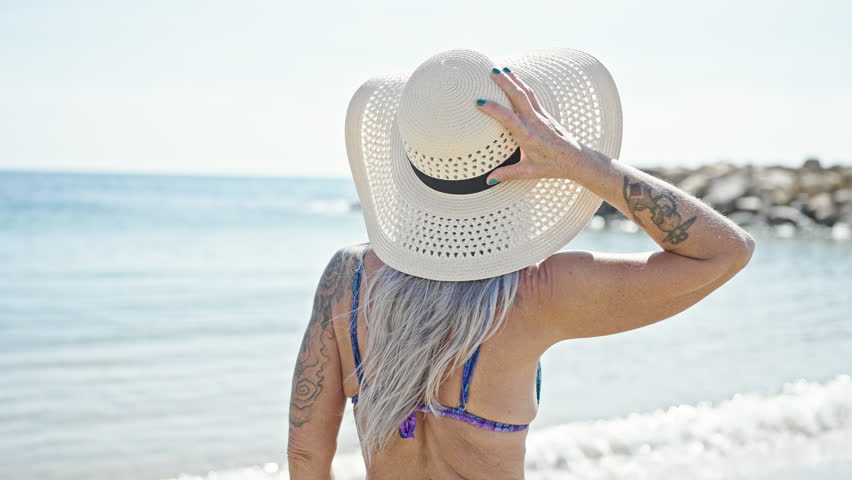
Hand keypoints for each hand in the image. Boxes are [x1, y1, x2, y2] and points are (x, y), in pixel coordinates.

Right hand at [476, 68, 588, 184]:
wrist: (577, 159)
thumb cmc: (553, 166)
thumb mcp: (529, 172)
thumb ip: (507, 174)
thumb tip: (488, 180)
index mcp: (528, 136)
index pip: (509, 119)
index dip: (494, 109)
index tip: (480, 102)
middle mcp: (535, 122)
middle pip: (519, 97)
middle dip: (505, 83)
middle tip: (491, 72)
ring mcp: (542, 116)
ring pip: (527, 93)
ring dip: (514, 80)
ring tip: (501, 70)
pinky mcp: (546, 114)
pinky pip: (532, 96)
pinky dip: (522, 86)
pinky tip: (516, 80)